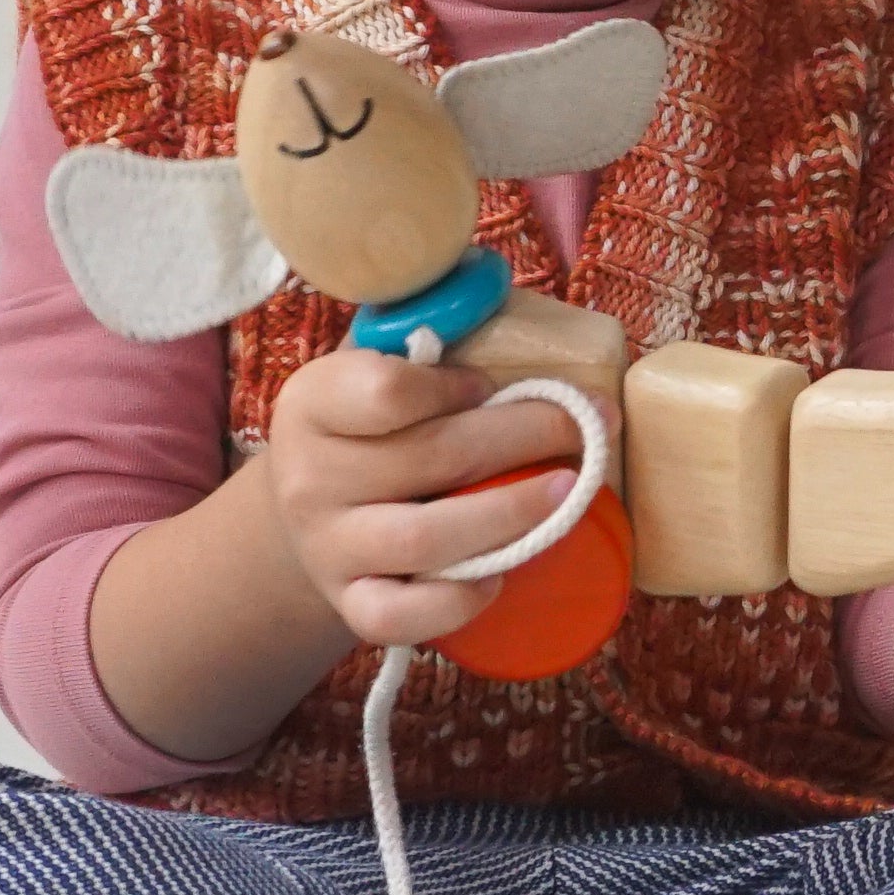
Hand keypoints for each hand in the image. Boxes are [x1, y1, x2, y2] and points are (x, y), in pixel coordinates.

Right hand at [255, 344, 595, 648]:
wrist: (305, 516)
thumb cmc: (368, 429)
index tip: (489, 385)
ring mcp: (328, 548)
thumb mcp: (374, 366)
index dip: (454, 386)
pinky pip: (401, 616)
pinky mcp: (351, 605)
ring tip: (568, 493)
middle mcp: (310, 477)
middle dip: (526, 436)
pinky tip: (498, 574)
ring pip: (422, 539)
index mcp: (313, 402)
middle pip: (431, 457)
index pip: (387, 392)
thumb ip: (426, 326)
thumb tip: (490, 278)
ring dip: (509, 515)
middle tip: (588, 427)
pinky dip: (457, 600)